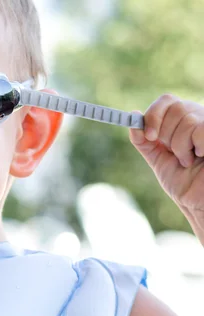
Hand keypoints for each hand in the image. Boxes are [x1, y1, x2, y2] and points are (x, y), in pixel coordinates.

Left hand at [129, 95, 203, 217]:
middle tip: (173, 152)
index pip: (166, 100)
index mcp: (183, 119)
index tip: (150, 137)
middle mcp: (199, 116)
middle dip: (166, 134)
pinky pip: (198, 129)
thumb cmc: (181, 180)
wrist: (197, 201)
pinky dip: (193, 148)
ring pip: (186, 120)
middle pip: (175, 107)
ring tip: (189, 160)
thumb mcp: (157, 157)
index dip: (154, 115)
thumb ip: (143, 139)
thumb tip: (132, 116)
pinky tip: (200, 157)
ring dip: (180, 147)